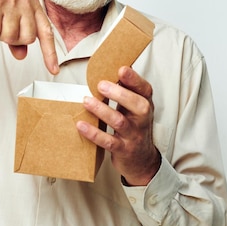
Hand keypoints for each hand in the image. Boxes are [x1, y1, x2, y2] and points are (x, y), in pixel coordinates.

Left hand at [76, 66, 160, 185]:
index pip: (144, 89)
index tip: (121, 69)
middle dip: (119, 93)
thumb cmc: (134, 127)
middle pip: (136, 104)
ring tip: (86, 101)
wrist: (142, 161)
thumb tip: (113, 64)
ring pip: (119, 121)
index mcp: (145, 104)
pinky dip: (94, 133)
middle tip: (100, 84)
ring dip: (102, 110)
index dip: (134, 79)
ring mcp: (133, 135)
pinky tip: (80, 125)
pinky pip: (108, 142)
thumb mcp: (135, 107)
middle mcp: (142, 119)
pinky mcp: (123, 150)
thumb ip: (126, 89)